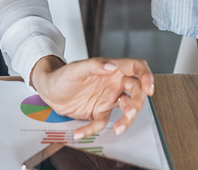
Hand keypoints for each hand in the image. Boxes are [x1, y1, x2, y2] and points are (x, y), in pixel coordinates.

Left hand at [30, 56, 153, 139]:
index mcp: (112, 69)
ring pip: (127, 109)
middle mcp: (113, 83)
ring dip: (126, 119)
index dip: (147, 76)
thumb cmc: (62, 75)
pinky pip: (103, 122)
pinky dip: (93, 130)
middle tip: (130, 111)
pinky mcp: (98, 112)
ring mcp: (108, 98)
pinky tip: (81, 132)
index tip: (149, 88)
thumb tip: (112, 66)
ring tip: (118, 128)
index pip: (137, 68)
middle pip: (137, 91)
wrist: (48, 90)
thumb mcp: (76, 68)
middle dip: (137, 102)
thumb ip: (94, 66)